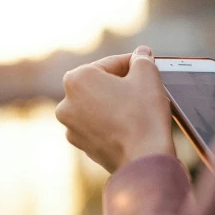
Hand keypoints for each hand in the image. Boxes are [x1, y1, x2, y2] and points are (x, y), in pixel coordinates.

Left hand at [55, 46, 174, 172]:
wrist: (144, 160)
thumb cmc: (143, 116)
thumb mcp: (148, 75)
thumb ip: (142, 59)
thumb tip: (141, 54)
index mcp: (77, 79)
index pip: (111, 64)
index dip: (134, 64)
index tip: (147, 67)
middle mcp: (66, 103)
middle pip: (101, 84)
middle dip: (122, 84)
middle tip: (145, 88)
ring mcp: (71, 127)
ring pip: (99, 106)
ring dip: (116, 103)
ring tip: (139, 108)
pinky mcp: (82, 146)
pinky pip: (99, 126)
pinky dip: (112, 123)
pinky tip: (131, 126)